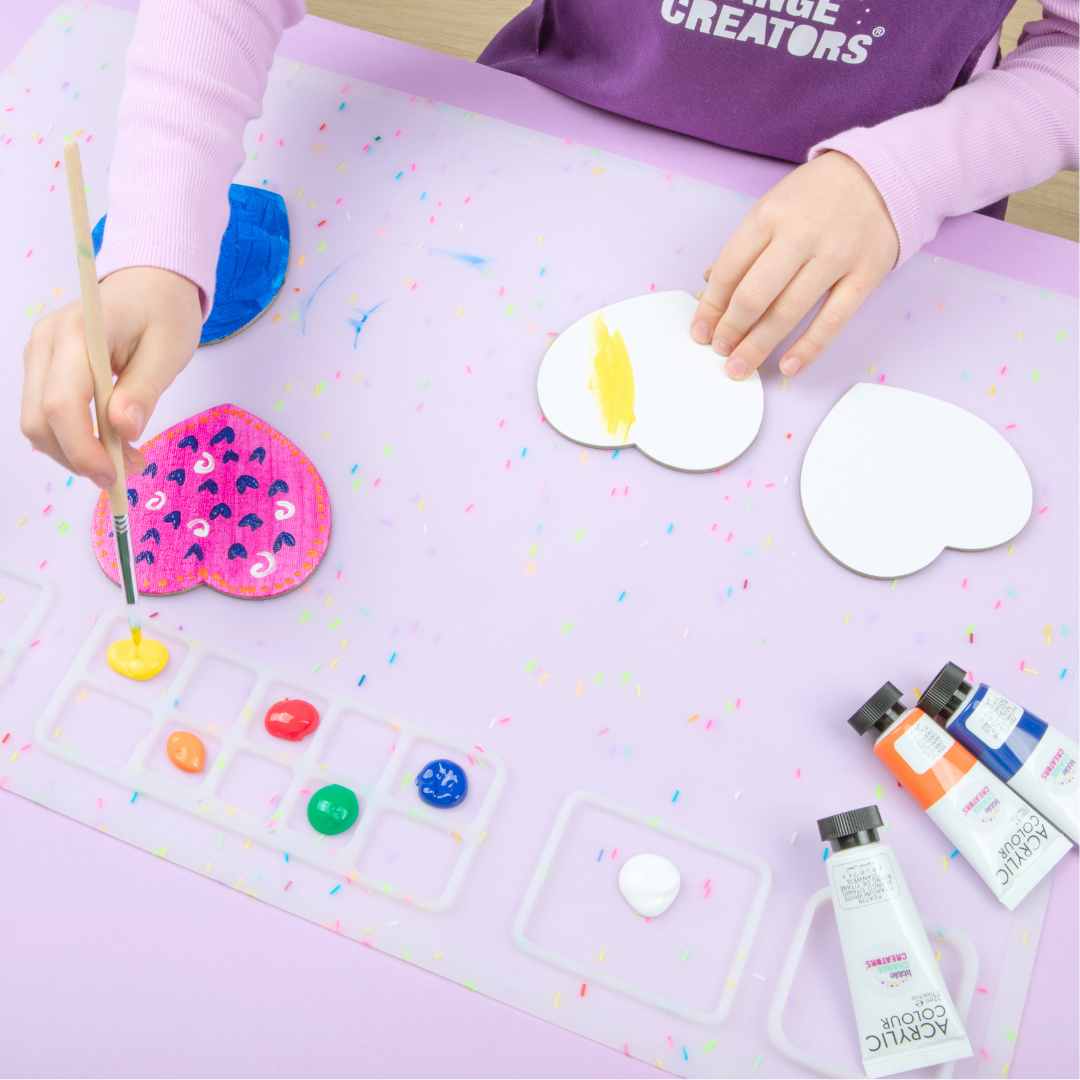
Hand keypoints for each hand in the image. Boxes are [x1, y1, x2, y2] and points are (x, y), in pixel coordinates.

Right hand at [20, 266, 201, 487]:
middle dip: (79, 457)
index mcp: (77, 334)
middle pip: (39, 420)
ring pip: (37, 423)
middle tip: (129, 472)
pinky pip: (45, 414)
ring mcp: (38, 355)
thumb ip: (144, 390)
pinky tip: (109, 441)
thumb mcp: (168, 351)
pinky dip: (73, 438)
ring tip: (126, 458)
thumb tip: (123, 429)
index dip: (83, 448)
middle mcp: (45, 343)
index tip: (116, 476)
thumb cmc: (164, 313)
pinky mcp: (43, 367)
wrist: (150, 283)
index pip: (62, 404)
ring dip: (76, 452)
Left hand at [692, 151, 897, 378]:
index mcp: (770, 215)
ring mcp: (835, 256)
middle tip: (719, 352)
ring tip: (739, 368)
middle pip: (754, 294)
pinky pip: (833, 319)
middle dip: (730, 330)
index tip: (700, 331)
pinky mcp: (865, 274)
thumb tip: (709, 285)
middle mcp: (800, 235)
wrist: (884, 173)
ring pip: (788, 311)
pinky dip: (809, 347)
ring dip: (758, 346)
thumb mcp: (772, 207)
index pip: (730, 269)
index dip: (710, 306)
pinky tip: (788, 367)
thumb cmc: (817, 196)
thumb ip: (743, 247)